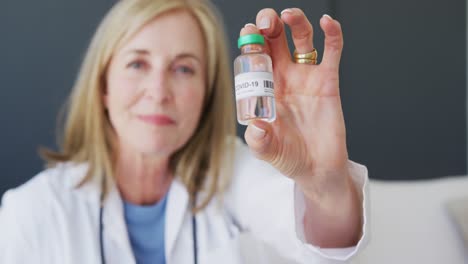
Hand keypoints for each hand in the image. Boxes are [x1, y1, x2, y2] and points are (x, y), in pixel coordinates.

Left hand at [242, 8, 361, 246]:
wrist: (317, 169)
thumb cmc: (289, 157)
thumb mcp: (267, 151)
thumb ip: (259, 141)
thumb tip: (256, 128)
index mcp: (264, 89)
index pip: (254, 57)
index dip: (250, 42)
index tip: (247, 33)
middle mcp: (284, 78)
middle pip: (275, 40)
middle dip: (268, 25)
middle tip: (265, 22)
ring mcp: (306, 77)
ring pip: (301, 39)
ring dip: (295, 22)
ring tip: (288, 16)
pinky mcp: (328, 81)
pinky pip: (331, 52)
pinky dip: (332, 34)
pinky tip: (327, 22)